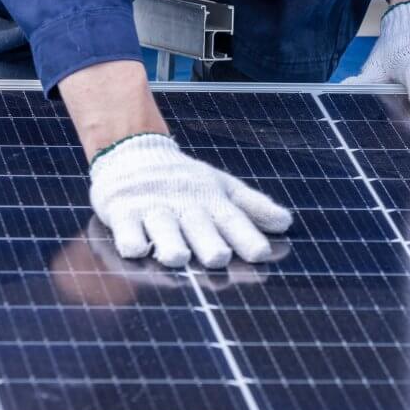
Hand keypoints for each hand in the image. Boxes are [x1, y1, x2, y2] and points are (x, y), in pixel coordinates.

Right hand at [89, 133, 292, 267]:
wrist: (133, 152)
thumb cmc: (184, 180)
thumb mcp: (221, 187)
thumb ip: (252, 207)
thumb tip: (286, 223)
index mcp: (211, 199)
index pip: (232, 219)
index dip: (246, 237)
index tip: (261, 254)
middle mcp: (184, 204)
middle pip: (199, 227)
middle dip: (208, 243)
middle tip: (218, 257)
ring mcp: (152, 209)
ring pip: (163, 230)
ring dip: (170, 244)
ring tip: (178, 257)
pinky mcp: (122, 213)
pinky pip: (126, 230)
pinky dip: (131, 240)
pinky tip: (136, 249)